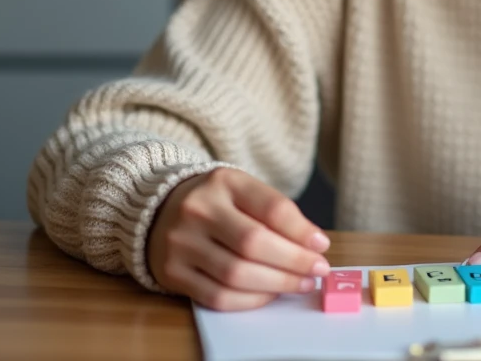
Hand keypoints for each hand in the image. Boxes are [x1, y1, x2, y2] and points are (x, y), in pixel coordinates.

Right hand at [146, 167, 330, 310]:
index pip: (271, 208)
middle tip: (318, 270)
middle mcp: (198, 209)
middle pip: (254, 243)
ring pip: (236, 274)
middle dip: (294, 262)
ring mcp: (181, 242)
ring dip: (277, 284)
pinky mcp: (172, 272)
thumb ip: (276, 212)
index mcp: (223, 181)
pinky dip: (250, 300)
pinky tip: (270, 294)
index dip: (301, 231)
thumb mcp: (243, 191)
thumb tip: (313, 244)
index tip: (322, 245)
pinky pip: (217, 296)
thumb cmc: (216, 202)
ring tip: (301, 284)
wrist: (158, 209)